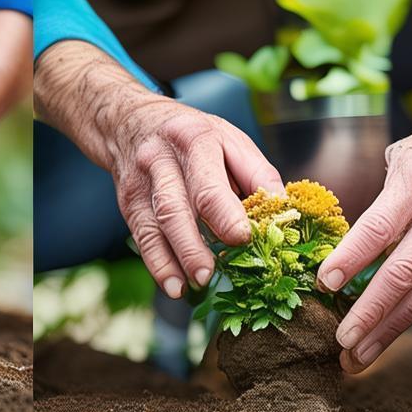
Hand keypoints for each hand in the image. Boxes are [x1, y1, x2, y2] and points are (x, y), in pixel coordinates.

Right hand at [34, 40, 283, 298]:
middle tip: (207, 275)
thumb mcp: (230, 140)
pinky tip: (171, 285)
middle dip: (191, 245)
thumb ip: (257, 174)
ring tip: (185, 288)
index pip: (208, 183)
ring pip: (154, 227)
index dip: (225, 213)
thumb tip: (283, 210)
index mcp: (195, 140)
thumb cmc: (193, 137)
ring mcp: (140, 184)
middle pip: (175, 208)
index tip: (241, 239)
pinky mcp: (128, 204)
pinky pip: (141, 238)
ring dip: (169, 261)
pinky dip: (157, 264)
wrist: (133, 123)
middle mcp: (162, 161)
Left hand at [316, 104, 411, 372]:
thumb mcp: (402, 158)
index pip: (380, 226)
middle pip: (402, 271)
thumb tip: (324, 245)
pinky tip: (374, 344)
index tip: (324, 283)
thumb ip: (372, 200)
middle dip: (369, 310)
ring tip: (352, 359)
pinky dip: (398, 323)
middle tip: (340, 339)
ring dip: (384, 332)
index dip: (351, 257)